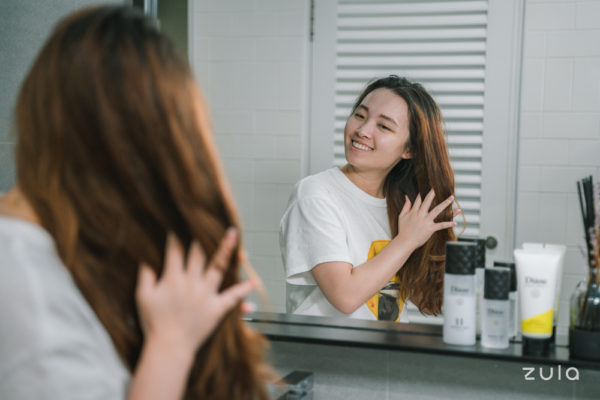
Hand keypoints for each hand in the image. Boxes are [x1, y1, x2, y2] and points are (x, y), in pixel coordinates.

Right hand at [135, 228, 255, 355]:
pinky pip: (233, 297)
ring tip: (234, 235)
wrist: (168, 348)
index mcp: (172, 278)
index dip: (177, 235)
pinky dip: (244, 290)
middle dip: (202, 235)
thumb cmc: (154, 323)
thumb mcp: (143, 297)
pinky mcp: (217, 308)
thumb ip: (145, 276)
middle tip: (208, 219)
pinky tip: (254, 281)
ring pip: (218, 267)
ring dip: (227, 250)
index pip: (175, 251)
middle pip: (198, 253)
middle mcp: (191, 282)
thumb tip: (145, 257)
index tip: (180, 221)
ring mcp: (206, 295)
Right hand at [395, 189, 456, 249]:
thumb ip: (405, 206)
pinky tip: (454, 222)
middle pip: (428, 201)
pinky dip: (448, 224)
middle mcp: (420, 215)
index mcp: (413, 212)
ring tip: (451, 198)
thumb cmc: (403, 230)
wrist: (405, 242)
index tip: (429, 186)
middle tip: (439, 187)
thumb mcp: (401, 216)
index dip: (423, 192)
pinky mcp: (430, 229)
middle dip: (433, 194)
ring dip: (445, 204)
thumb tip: (407, 197)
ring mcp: (425, 222)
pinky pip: (440, 225)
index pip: (419, 199)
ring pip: (437, 210)